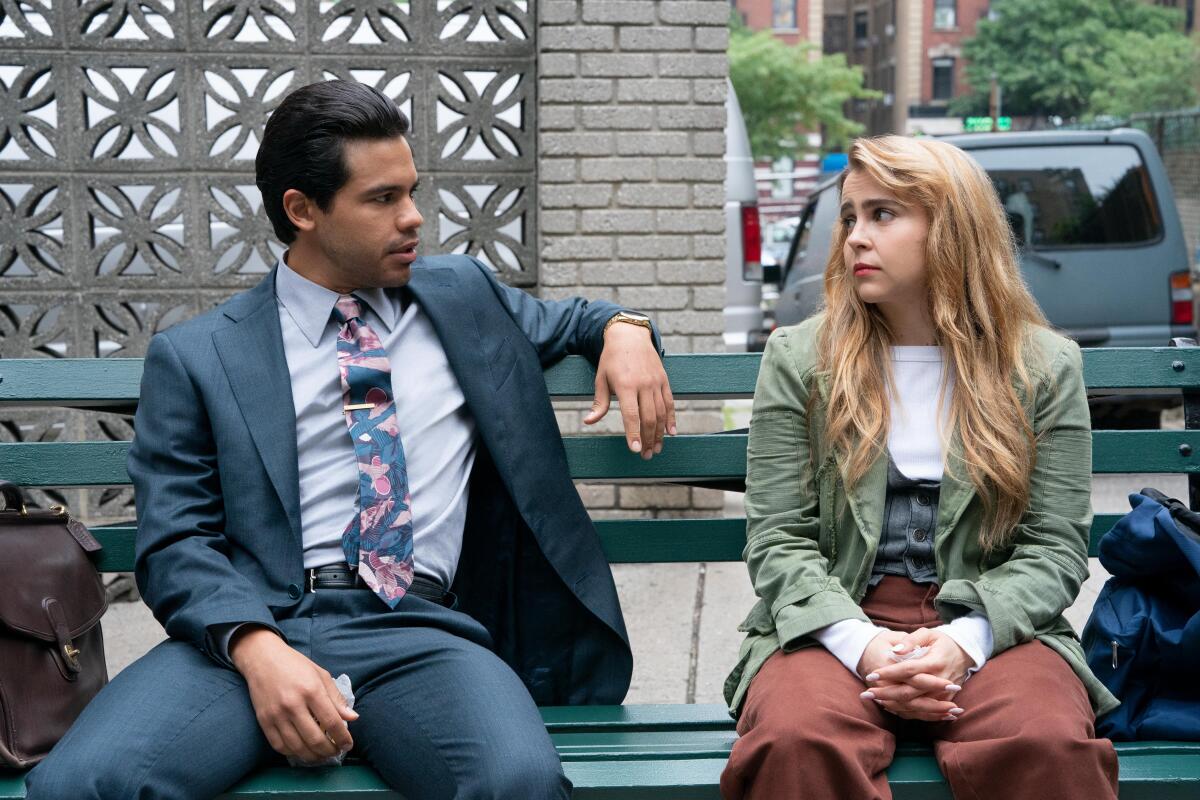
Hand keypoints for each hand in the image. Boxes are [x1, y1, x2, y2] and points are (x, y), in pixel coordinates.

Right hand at [230, 626, 358, 763]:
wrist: (262, 658)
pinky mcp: (264, 721)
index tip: (348, 744)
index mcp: (311, 690)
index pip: (332, 722)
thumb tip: (353, 718)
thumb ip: (337, 698)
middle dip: (329, 751)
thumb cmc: (295, 665)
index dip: (342, 737)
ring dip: (313, 756)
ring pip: (297, 747)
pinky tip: (302, 751)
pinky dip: (293, 753)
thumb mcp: (321, 675)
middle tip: (336, 752)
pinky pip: (279, 746)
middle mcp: (293, 704)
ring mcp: (276, 715)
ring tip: (322, 755)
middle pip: (315, 738)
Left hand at [584, 321, 675, 459]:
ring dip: (659, 434)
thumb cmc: (612, 359)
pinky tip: (671, 433)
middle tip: (645, 455)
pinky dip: (671, 419)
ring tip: (656, 448)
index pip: (631, 415)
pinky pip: (669, 403)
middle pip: (648, 418)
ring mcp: (656, 382)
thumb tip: (589, 422)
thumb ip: (599, 403)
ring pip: (660, 413)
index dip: (633, 434)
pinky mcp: (664, 380)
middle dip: (647, 439)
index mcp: (625, 385)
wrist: (630, 336)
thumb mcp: (601, 379)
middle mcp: (643, 384)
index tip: (635, 449)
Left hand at [862, 627, 973, 721]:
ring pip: (914, 706)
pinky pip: (923, 712)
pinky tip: (889, 706)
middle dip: (886, 694)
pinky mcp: (944, 702)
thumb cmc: (942, 642)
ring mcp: (943, 694)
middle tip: (866, 694)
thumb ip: (911, 640)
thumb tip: (895, 651)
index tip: (872, 674)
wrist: (965, 654)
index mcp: (935, 662)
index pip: (908, 670)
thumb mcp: (928, 634)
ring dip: (892, 705)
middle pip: (909, 693)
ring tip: (873, 700)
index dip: (889, 673)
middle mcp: (940, 681)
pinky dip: (905, 711)